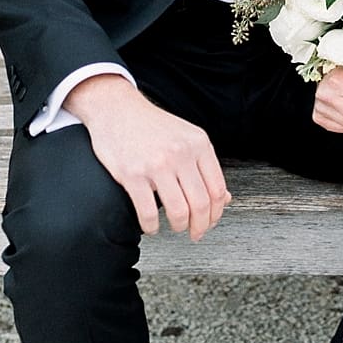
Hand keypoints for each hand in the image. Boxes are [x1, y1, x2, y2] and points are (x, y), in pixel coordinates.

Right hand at [66, 74, 230, 240]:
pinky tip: (151, 226)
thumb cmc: (151, 125)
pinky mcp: (132, 175)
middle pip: (201, 203)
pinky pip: (148, 212)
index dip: (216, 212)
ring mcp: (156, 164)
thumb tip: (225, 198)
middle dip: (200, 226)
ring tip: (174, 227)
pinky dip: (151, 227)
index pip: (218, 188)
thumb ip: (205, 166)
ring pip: (179, 211)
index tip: (210, 222)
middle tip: (195, 233)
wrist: (117, 109)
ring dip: (179, 227)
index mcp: (198, 144)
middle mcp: (180, 153)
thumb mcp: (187, 137)